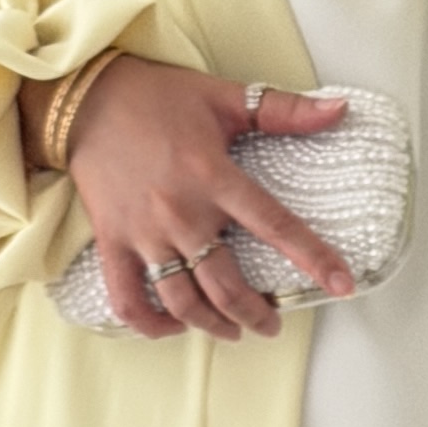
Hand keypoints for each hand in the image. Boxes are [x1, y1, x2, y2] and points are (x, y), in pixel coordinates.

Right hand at [25, 57, 353, 341]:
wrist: (84, 98)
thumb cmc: (157, 96)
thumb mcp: (224, 96)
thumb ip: (283, 109)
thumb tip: (339, 108)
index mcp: (214, 176)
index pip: (275, 225)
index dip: (314, 258)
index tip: (343, 285)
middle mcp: (182, 212)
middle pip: (228, 285)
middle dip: (258, 315)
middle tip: (273, 323)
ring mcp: (145, 233)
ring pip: (185, 301)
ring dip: (215, 326)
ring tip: (233, 331)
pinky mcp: (114, 243)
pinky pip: (129, 300)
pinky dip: (153, 324)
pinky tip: (175, 325)